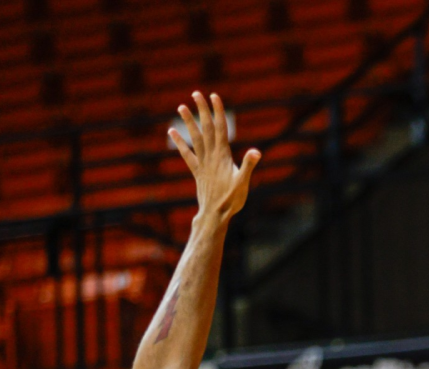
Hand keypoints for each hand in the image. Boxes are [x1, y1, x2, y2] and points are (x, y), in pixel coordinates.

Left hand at [169, 91, 260, 223]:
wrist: (215, 215)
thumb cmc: (232, 200)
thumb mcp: (244, 182)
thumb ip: (249, 166)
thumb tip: (256, 151)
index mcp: (223, 156)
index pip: (220, 129)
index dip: (217, 112)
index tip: (214, 96)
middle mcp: (211, 156)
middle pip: (206, 128)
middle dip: (202, 110)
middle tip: (196, 93)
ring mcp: (202, 163)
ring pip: (195, 138)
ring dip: (189, 122)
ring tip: (181, 106)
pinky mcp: (197, 172)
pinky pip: (187, 154)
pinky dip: (179, 142)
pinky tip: (172, 132)